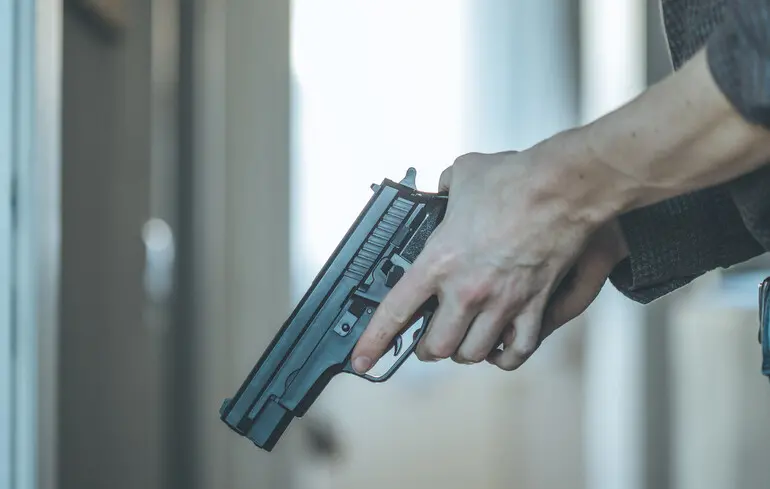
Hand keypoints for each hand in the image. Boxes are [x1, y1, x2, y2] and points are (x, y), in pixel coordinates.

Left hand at [351, 144, 623, 371]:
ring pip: (472, 353)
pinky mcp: (533, 307)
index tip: (361, 360)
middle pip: (436, 346)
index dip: (374, 342)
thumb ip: (444, 190)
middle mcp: (467, 291)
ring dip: (463, 352)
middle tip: (427, 341)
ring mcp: (501, 303)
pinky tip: (499, 348)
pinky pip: (517, 351)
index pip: (395, 313)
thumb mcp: (462, 175)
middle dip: (427, 348)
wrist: (562, 188)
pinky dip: (505, 356)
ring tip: (462, 343)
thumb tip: (443, 190)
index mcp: (439, 262)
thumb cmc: (512, 179)